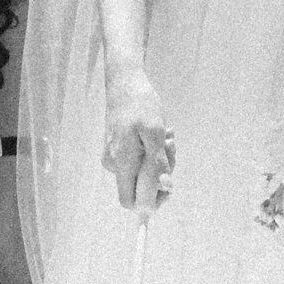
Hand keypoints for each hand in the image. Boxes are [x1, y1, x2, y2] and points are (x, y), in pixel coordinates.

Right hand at [102, 69, 173, 213]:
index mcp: (121, 163)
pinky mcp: (118, 148)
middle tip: (170, 147)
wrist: (125, 82)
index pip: (131, 201)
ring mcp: (114, 156)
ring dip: (160, 158)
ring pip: (143, 172)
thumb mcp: (156, 132)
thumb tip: (164, 189)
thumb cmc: (141, 104)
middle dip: (161, 172)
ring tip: (166, 134)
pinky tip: (158, 133)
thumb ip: (158, 163)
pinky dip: (153, 150)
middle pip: (140, 187)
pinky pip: (139, 160)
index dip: (151, 200)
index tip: (167, 183)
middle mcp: (114, 164)